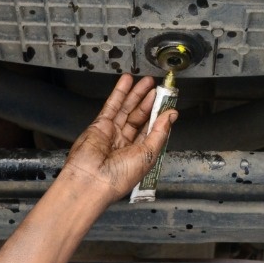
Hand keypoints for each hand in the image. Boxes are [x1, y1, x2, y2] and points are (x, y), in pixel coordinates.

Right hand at [62, 75, 175, 202]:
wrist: (91, 181)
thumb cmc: (118, 178)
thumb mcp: (149, 155)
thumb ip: (160, 132)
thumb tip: (171, 115)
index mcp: (140, 153)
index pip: (153, 129)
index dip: (160, 115)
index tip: (168, 102)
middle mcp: (126, 143)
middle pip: (140, 117)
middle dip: (150, 102)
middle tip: (159, 88)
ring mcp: (112, 133)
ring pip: (127, 109)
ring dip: (137, 94)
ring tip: (147, 81)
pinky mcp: (99, 126)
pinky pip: (112, 106)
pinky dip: (120, 93)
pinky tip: (127, 82)